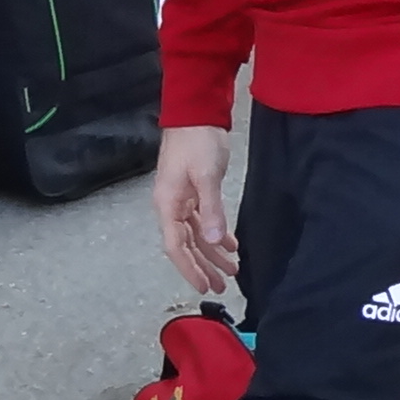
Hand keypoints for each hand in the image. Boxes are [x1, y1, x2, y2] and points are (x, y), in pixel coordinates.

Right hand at [155, 125, 239, 290]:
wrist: (196, 113)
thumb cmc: (196, 140)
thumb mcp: (206, 175)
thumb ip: (211, 209)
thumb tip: (213, 240)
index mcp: (167, 205)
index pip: (176, 247)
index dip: (190, 269)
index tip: (205, 286)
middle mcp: (171, 206)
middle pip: (186, 245)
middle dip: (204, 267)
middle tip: (222, 286)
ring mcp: (182, 200)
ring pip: (196, 235)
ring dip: (213, 253)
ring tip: (232, 270)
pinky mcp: (193, 193)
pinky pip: (203, 221)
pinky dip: (216, 234)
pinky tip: (231, 245)